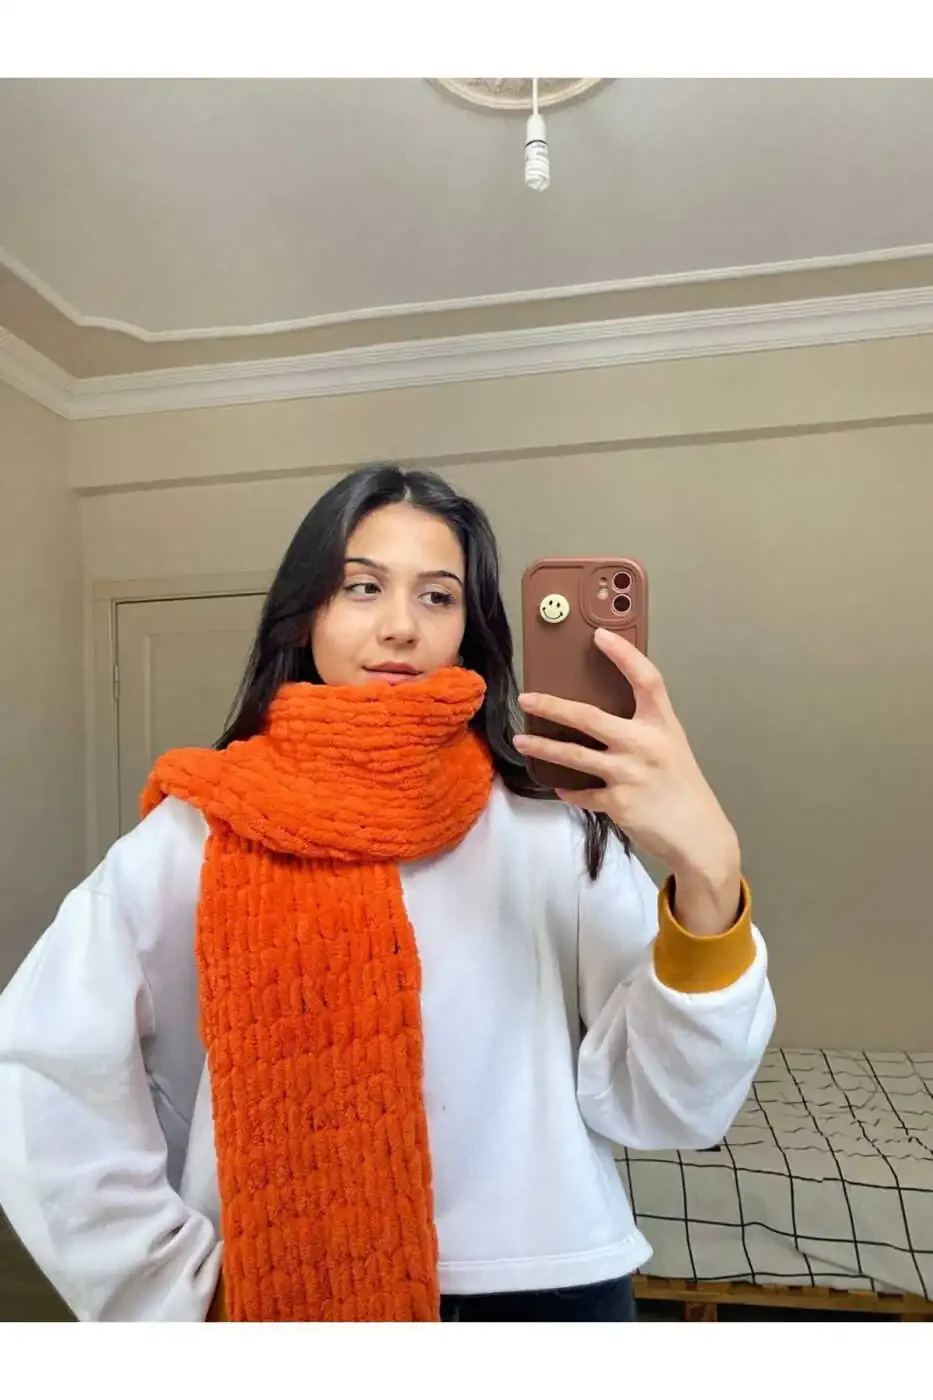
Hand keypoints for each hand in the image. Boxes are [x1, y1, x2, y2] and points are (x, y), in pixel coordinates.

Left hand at [514, 629, 741, 933]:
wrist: (699, 836)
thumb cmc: (683, 788)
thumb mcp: (671, 748)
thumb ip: (644, 729)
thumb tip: (603, 714)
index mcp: (663, 725)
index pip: (646, 679)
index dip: (624, 654)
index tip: (599, 636)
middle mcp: (646, 745)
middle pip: (590, 717)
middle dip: (553, 706)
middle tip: (527, 698)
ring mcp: (630, 774)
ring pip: (574, 755)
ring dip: (544, 746)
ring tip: (521, 740)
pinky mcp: (618, 803)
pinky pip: (582, 793)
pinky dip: (569, 789)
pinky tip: (558, 785)